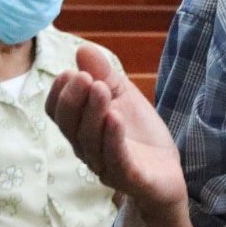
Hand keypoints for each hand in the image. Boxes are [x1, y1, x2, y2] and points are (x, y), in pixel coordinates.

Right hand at [46, 46, 184, 211]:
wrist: (167, 172)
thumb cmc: (139, 134)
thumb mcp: (124, 97)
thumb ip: (105, 75)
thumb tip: (83, 49)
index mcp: (81, 129)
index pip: (58, 114)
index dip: (59, 94)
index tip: (67, 72)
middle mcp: (86, 149)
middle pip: (70, 126)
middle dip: (74, 99)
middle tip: (85, 77)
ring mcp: (105, 165)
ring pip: (91, 140)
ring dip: (94, 112)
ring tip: (100, 88)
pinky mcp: (128, 177)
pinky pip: (115, 158)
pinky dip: (113, 137)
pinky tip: (115, 117)